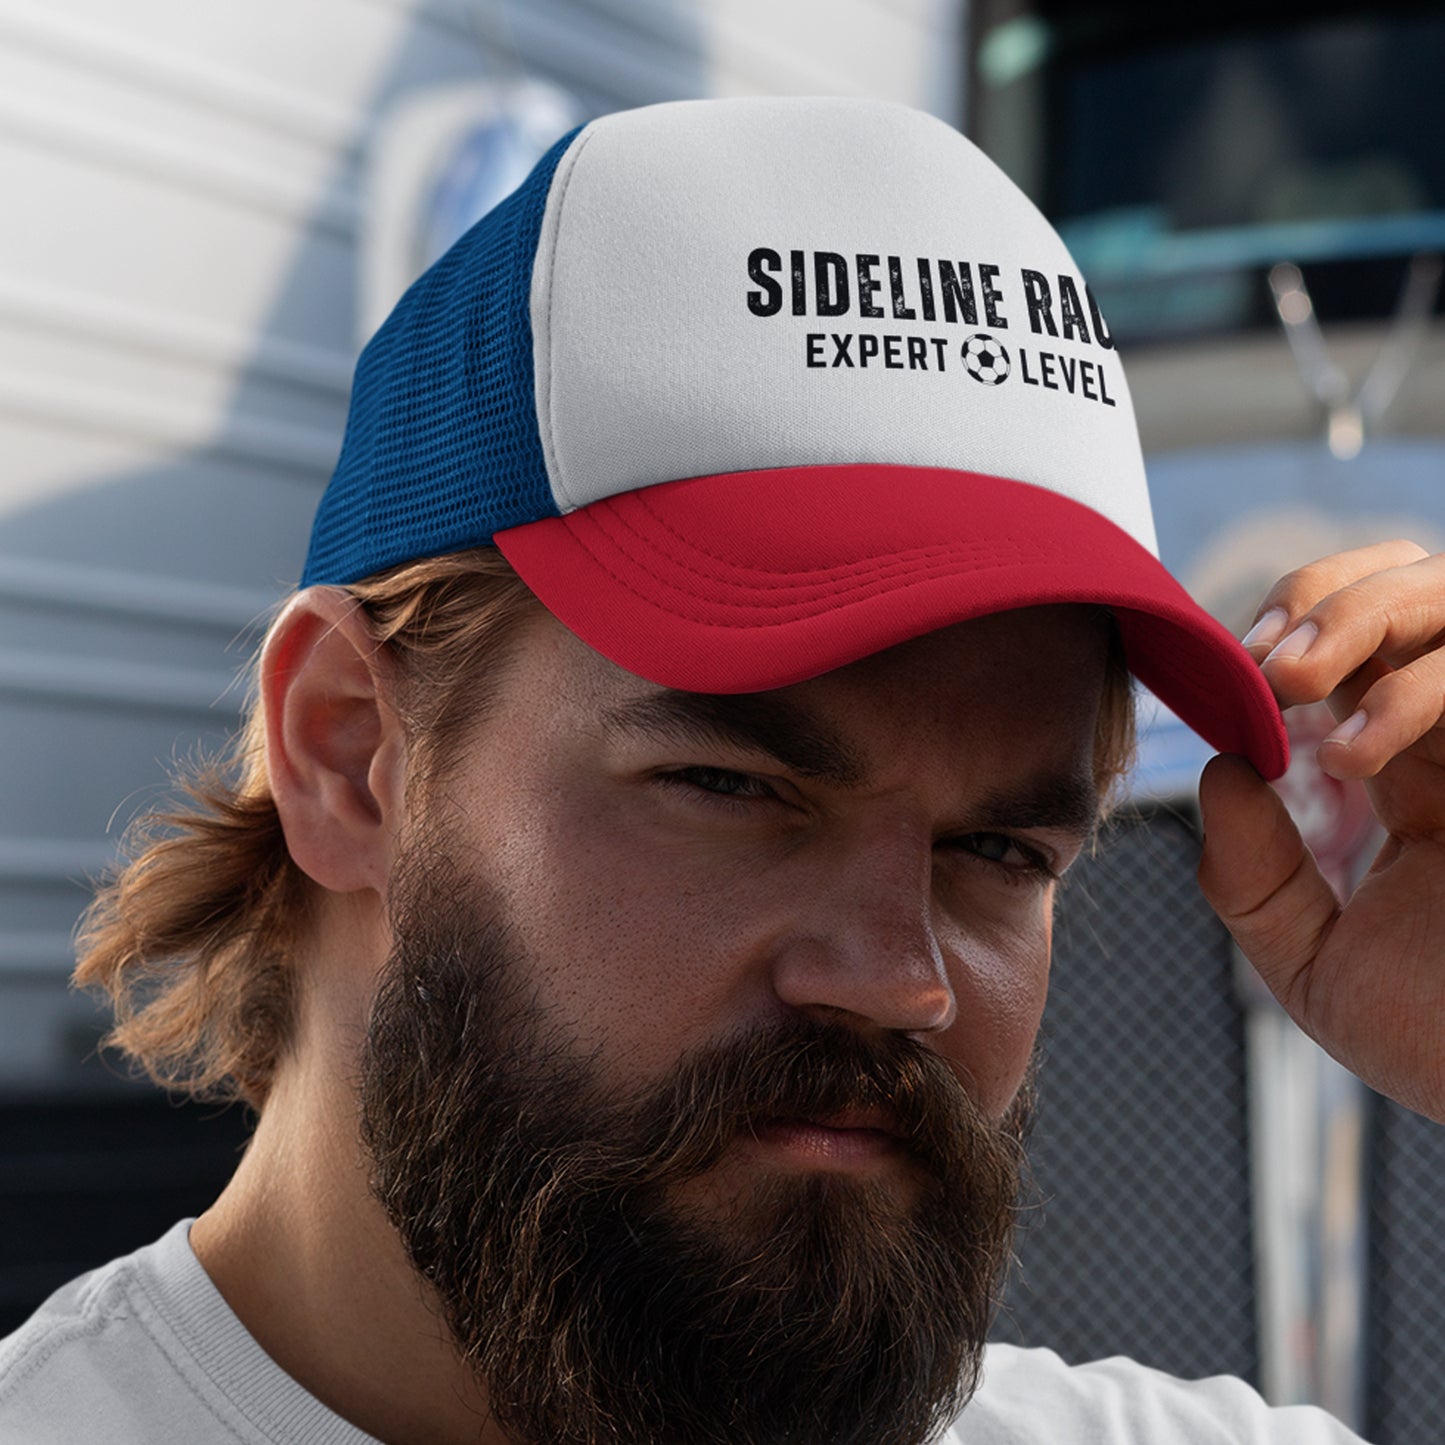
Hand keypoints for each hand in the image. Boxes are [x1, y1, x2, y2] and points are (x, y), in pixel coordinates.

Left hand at [1197, 540, 1444, 1120]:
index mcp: (1424, 772)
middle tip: (1260, 662)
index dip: (1292, 633)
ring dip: (1364, 618)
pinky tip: (1354, 756)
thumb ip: (1254, 877)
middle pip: (1418, 589)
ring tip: (1289, 684)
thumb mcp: (1317, 962)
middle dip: (1328, 599)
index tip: (1227, 671)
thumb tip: (1218, 770)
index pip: (1362, 651)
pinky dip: (1420, 690)